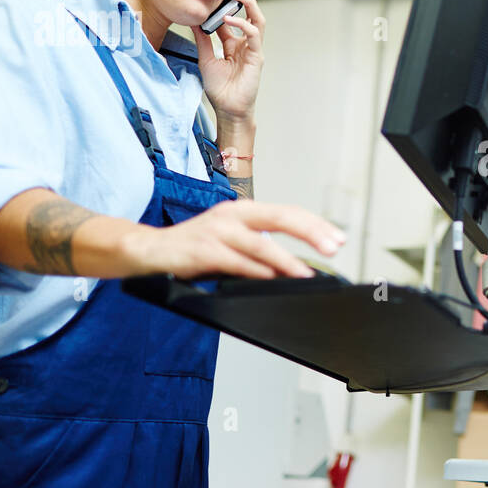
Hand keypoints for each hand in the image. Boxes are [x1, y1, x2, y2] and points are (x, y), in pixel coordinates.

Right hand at [123, 200, 344, 278]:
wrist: (149, 250)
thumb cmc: (194, 248)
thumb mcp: (231, 241)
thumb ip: (259, 248)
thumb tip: (293, 266)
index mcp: (243, 210)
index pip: (288, 212)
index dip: (315, 224)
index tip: (337, 238)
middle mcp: (232, 214)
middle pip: (281, 217)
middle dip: (311, 233)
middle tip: (332, 248)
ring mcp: (217, 230)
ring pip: (260, 243)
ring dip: (286, 259)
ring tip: (306, 272)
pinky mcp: (202, 250)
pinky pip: (234, 260)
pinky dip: (254, 270)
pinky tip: (270, 277)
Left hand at [191, 0, 264, 125]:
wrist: (228, 109)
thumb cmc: (219, 88)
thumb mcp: (205, 58)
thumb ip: (202, 39)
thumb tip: (193, 21)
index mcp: (235, 44)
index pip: (233, 17)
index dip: (225, 4)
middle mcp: (246, 44)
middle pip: (249, 14)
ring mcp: (253, 49)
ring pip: (257, 20)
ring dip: (249, 4)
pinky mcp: (257, 57)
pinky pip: (254, 35)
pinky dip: (243, 25)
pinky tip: (230, 19)